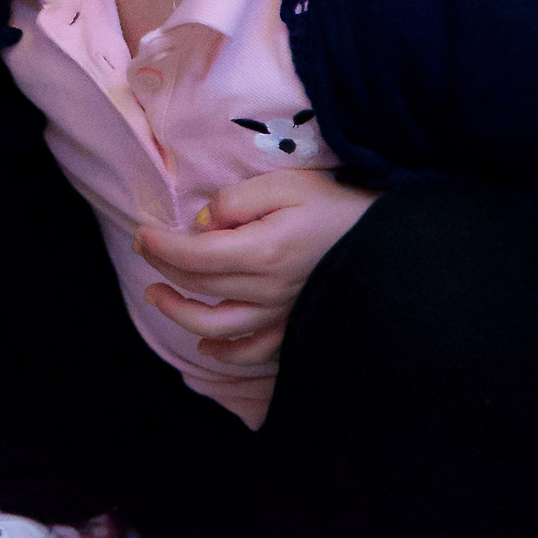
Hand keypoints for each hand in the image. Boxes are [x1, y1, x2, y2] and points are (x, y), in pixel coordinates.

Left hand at [131, 170, 379, 366]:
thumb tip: (202, 223)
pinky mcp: (297, 329)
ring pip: (218, 327)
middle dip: (163, 269)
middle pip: (199, 287)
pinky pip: (255, 352)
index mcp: (262, 251)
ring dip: (180, 314)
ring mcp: (283, 315)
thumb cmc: (338, 206)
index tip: (142, 233)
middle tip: (145, 251)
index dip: (160, 245)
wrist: (395, 243)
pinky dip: (227, 353)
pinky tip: (208, 346)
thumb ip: (237, 200)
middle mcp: (268, 290)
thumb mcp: (285, 184)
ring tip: (157, 296)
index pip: (193, 255)